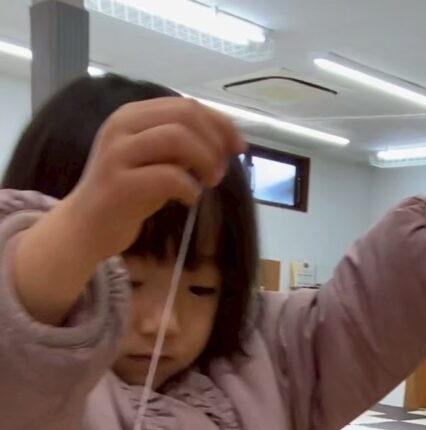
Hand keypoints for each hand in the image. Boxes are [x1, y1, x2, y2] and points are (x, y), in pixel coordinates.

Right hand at [64, 97, 244, 259]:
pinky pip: (167, 176)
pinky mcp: (120, 184)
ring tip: (209, 182)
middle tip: (220, 171)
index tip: (239, 147)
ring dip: (205, 160)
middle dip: (214, 142)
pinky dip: (189, 187)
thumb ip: (180, 147)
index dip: (220, 123)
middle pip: (185, 115)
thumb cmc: (127, 196)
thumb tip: (222, 140)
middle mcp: (122, 126)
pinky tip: (190, 199)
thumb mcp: (156, 163)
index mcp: (132, 115)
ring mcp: (118, 153)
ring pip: (177, 138)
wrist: (86, 228)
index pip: (186, 106)